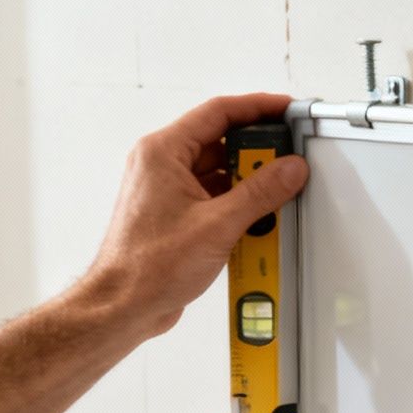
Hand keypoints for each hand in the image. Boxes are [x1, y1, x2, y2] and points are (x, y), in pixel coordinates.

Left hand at [80, 93, 309, 336]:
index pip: (218, 113)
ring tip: (277, 191)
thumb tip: (289, 169)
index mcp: (163, 152)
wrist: (124, 305)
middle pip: (219, 141)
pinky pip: (213, 196)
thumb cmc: (149, 266)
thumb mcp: (218, 225)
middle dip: (257, 151)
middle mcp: (161, 165)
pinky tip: (258, 217)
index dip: (257, 108)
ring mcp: (167, 190)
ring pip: (218, 171)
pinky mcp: (175, 215)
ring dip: (248, 181)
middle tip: (288, 158)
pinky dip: (237, 203)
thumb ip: (260, 193)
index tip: (285, 110)